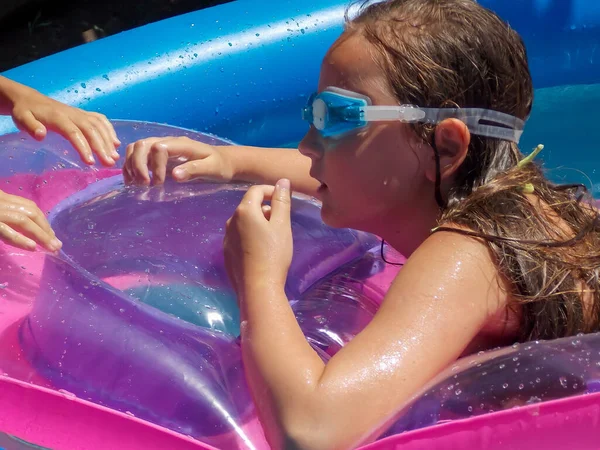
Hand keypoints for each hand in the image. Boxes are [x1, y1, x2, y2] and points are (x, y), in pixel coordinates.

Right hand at [0, 190, 61, 251]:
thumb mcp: (0, 213)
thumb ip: (11, 218)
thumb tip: (35, 236)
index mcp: (3, 197)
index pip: (30, 207)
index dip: (44, 222)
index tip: (53, 235)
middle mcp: (1, 201)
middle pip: (31, 213)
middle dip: (46, 230)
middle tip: (57, 245)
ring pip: (22, 221)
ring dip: (40, 235)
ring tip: (51, 248)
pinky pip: (5, 230)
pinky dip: (19, 238)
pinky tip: (32, 246)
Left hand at [9, 83, 119, 165]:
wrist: (29, 98)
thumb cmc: (25, 112)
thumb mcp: (21, 118)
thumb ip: (30, 127)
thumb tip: (41, 135)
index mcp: (58, 117)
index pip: (74, 133)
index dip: (84, 147)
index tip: (90, 162)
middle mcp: (73, 114)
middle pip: (91, 130)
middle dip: (102, 147)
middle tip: (109, 163)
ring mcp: (80, 113)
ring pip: (99, 125)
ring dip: (109, 140)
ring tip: (115, 157)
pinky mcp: (84, 113)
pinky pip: (100, 119)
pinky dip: (110, 130)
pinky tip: (115, 142)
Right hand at [123, 136, 233, 184]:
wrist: (223, 161)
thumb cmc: (220, 166)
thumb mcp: (213, 169)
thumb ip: (195, 171)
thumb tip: (174, 175)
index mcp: (182, 144)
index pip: (159, 148)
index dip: (155, 166)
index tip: (159, 183)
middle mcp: (169, 142)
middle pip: (142, 145)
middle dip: (138, 165)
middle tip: (144, 185)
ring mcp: (162, 147)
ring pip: (136, 148)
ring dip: (131, 165)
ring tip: (136, 184)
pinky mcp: (158, 155)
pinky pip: (138, 154)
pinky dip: (131, 166)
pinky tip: (133, 181)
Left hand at [223, 179, 292, 297]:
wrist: (257, 288)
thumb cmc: (274, 254)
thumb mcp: (282, 225)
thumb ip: (281, 201)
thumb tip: (282, 181)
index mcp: (244, 211)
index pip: (256, 190)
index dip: (271, 190)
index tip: (284, 199)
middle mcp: (231, 221)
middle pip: (249, 206)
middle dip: (265, 208)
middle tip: (281, 222)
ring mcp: (226, 238)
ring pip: (243, 222)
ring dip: (257, 223)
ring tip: (272, 237)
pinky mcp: (226, 253)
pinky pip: (239, 237)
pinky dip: (250, 236)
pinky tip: (261, 250)